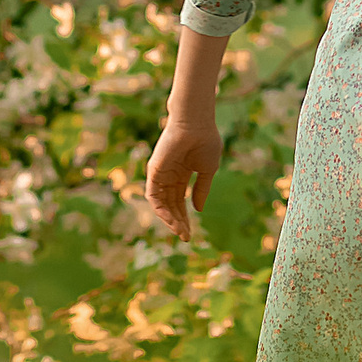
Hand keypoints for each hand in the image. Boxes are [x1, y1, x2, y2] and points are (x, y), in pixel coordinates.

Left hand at [145, 113, 220, 238]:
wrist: (196, 124)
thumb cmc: (205, 142)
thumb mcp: (208, 170)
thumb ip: (201, 189)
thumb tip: (198, 209)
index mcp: (182, 173)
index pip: (181, 200)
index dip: (185, 217)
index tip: (191, 232)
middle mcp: (169, 175)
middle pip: (171, 205)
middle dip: (178, 221)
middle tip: (186, 236)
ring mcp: (160, 174)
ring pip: (161, 204)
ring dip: (170, 220)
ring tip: (180, 232)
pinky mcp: (153, 172)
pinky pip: (153, 196)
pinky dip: (160, 210)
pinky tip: (171, 221)